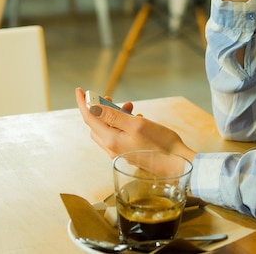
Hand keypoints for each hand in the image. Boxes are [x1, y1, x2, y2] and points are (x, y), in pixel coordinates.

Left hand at [75, 88, 195, 160]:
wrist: (176, 164)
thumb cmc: (160, 144)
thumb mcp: (137, 124)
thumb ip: (114, 116)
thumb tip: (93, 107)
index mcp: (111, 140)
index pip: (90, 119)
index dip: (83, 103)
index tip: (79, 90)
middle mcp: (112, 148)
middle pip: (96, 125)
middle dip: (100, 109)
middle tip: (109, 97)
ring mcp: (120, 152)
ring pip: (108, 130)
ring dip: (114, 116)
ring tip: (129, 106)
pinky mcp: (129, 153)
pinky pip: (118, 135)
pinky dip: (122, 124)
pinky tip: (137, 119)